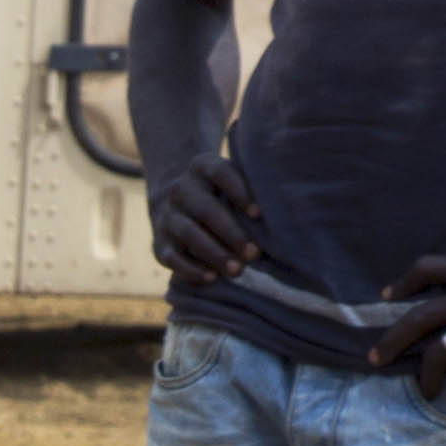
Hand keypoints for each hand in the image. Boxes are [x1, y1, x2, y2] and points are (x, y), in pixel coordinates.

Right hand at [146, 149, 264, 284]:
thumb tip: (286, 214)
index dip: (240, 193)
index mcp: (202, 167)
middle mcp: (181, 189)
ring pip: (189, 233)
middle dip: (232, 233)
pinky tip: (211, 278)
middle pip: (205, 209)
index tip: (259, 214)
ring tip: (237, 270)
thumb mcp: (233, 182)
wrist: (177, 205)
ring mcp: (167, 216)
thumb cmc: (222, 195)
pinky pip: (172, 257)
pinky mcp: (159, 243)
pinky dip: (191, 269)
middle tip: (254, 254)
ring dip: (214, 253)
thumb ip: (252, 189)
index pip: (221, 173)